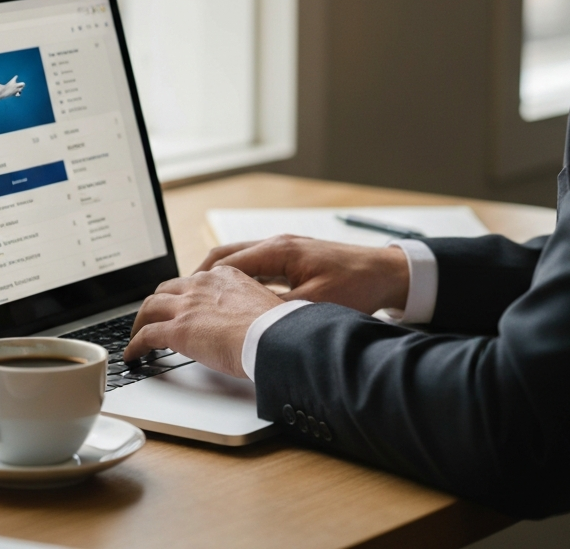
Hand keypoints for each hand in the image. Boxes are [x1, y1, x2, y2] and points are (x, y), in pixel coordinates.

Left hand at [123, 266, 282, 376]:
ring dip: (141, 321)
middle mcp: (202, 285)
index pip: (193, 281)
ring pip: (150, 307)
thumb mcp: (259, 304)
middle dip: (157, 303)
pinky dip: (135, 345)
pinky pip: (146, 335)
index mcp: (224, 276)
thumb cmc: (274, 327)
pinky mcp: (177, 330)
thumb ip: (244, 307)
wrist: (273, 336)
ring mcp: (187, 306)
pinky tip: (133, 355)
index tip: (180, 305)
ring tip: (137, 335)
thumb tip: (245, 321)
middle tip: (153, 317)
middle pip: (166, 289)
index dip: (182, 295)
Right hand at [196, 235, 409, 315]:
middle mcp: (278, 245)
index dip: (201, 283)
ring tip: (200, 303)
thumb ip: (277, 312)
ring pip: (240, 261)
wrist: (387, 273)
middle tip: (182, 301)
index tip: (182, 300)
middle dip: (201, 278)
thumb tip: (246, 325)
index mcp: (279, 251)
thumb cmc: (357, 285)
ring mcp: (286, 250)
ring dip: (219, 279)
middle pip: (226, 257)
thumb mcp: (315, 305)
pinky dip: (238, 281)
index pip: (226, 263)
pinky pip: (256, 267)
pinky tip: (234, 301)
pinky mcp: (294, 259)